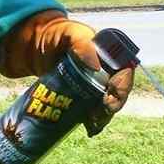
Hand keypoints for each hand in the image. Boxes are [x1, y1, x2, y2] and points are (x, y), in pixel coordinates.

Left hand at [0, 10, 133, 136]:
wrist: (37, 46)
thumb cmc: (58, 35)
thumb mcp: (70, 34)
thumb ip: (82, 44)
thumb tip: (96, 66)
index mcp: (110, 56)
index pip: (125, 73)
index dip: (122, 87)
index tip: (109, 98)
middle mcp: (108, 73)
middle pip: (118, 94)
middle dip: (111, 108)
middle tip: (96, 115)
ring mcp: (97, 86)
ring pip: (108, 106)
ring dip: (103, 118)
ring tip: (92, 126)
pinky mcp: (85, 97)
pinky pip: (94, 111)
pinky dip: (94, 123)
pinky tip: (89, 129)